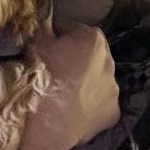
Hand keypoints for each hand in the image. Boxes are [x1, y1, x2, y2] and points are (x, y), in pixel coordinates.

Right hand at [29, 23, 118, 149]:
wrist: (48, 123)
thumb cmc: (41, 77)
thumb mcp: (35, 44)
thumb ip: (44, 30)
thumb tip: (46, 26)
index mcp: (92, 38)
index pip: (70, 29)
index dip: (55, 36)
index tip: (44, 45)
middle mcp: (109, 61)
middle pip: (87, 55)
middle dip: (73, 59)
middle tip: (53, 71)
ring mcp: (113, 89)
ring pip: (95, 80)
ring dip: (83, 83)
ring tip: (63, 94)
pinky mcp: (113, 114)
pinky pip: (99, 104)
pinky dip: (88, 105)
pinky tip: (73, 111)